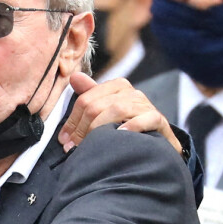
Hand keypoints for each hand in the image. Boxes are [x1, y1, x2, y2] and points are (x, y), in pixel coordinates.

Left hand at [58, 72, 181, 154]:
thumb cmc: (126, 125)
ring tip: (91, 144)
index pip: (85, 100)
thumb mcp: (105, 110)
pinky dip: (133, 125)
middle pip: (97, 106)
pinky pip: (146, 118)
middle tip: (73, 147)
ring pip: (117, 109)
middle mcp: (130, 92)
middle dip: (82, 129)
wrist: (157, 141)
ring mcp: (145, 105)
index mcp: (115, 86)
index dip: (72, 121)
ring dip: (100, 128)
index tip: (64, 140)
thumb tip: (73, 76)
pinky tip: (121, 134)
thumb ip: (88, 95)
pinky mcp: (158, 119)